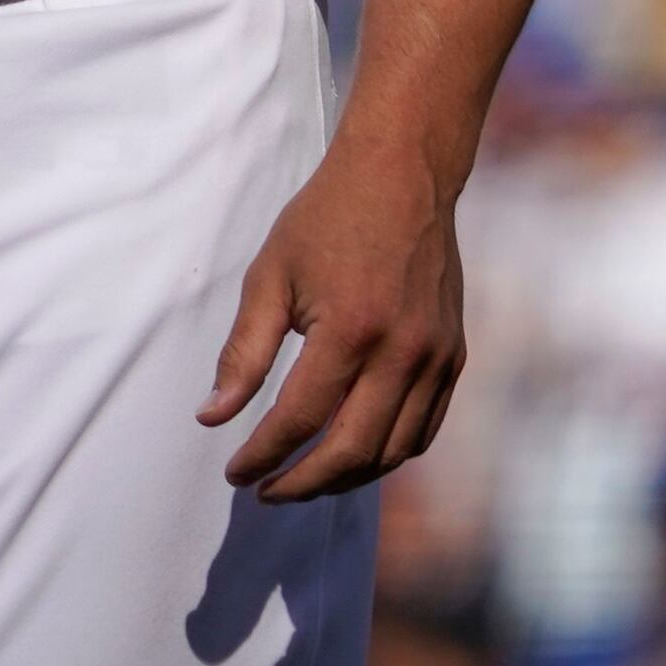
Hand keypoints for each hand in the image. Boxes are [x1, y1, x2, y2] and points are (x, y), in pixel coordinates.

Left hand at [200, 146, 465, 502]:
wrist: (404, 174)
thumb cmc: (328, 218)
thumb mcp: (270, 275)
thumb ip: (243, 352)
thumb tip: (211, 416)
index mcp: (351, 329)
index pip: (300, 418)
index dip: (263, 455)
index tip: (236, 472)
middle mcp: (402, 351)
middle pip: (351, 450)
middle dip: (302, 483)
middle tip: (266, 490)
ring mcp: (436, 357)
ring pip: (392, 451)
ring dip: (345, 478)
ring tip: (304, 479)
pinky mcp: (454, 355)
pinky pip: (424, 430)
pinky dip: (387, 454)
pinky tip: (352, 454)